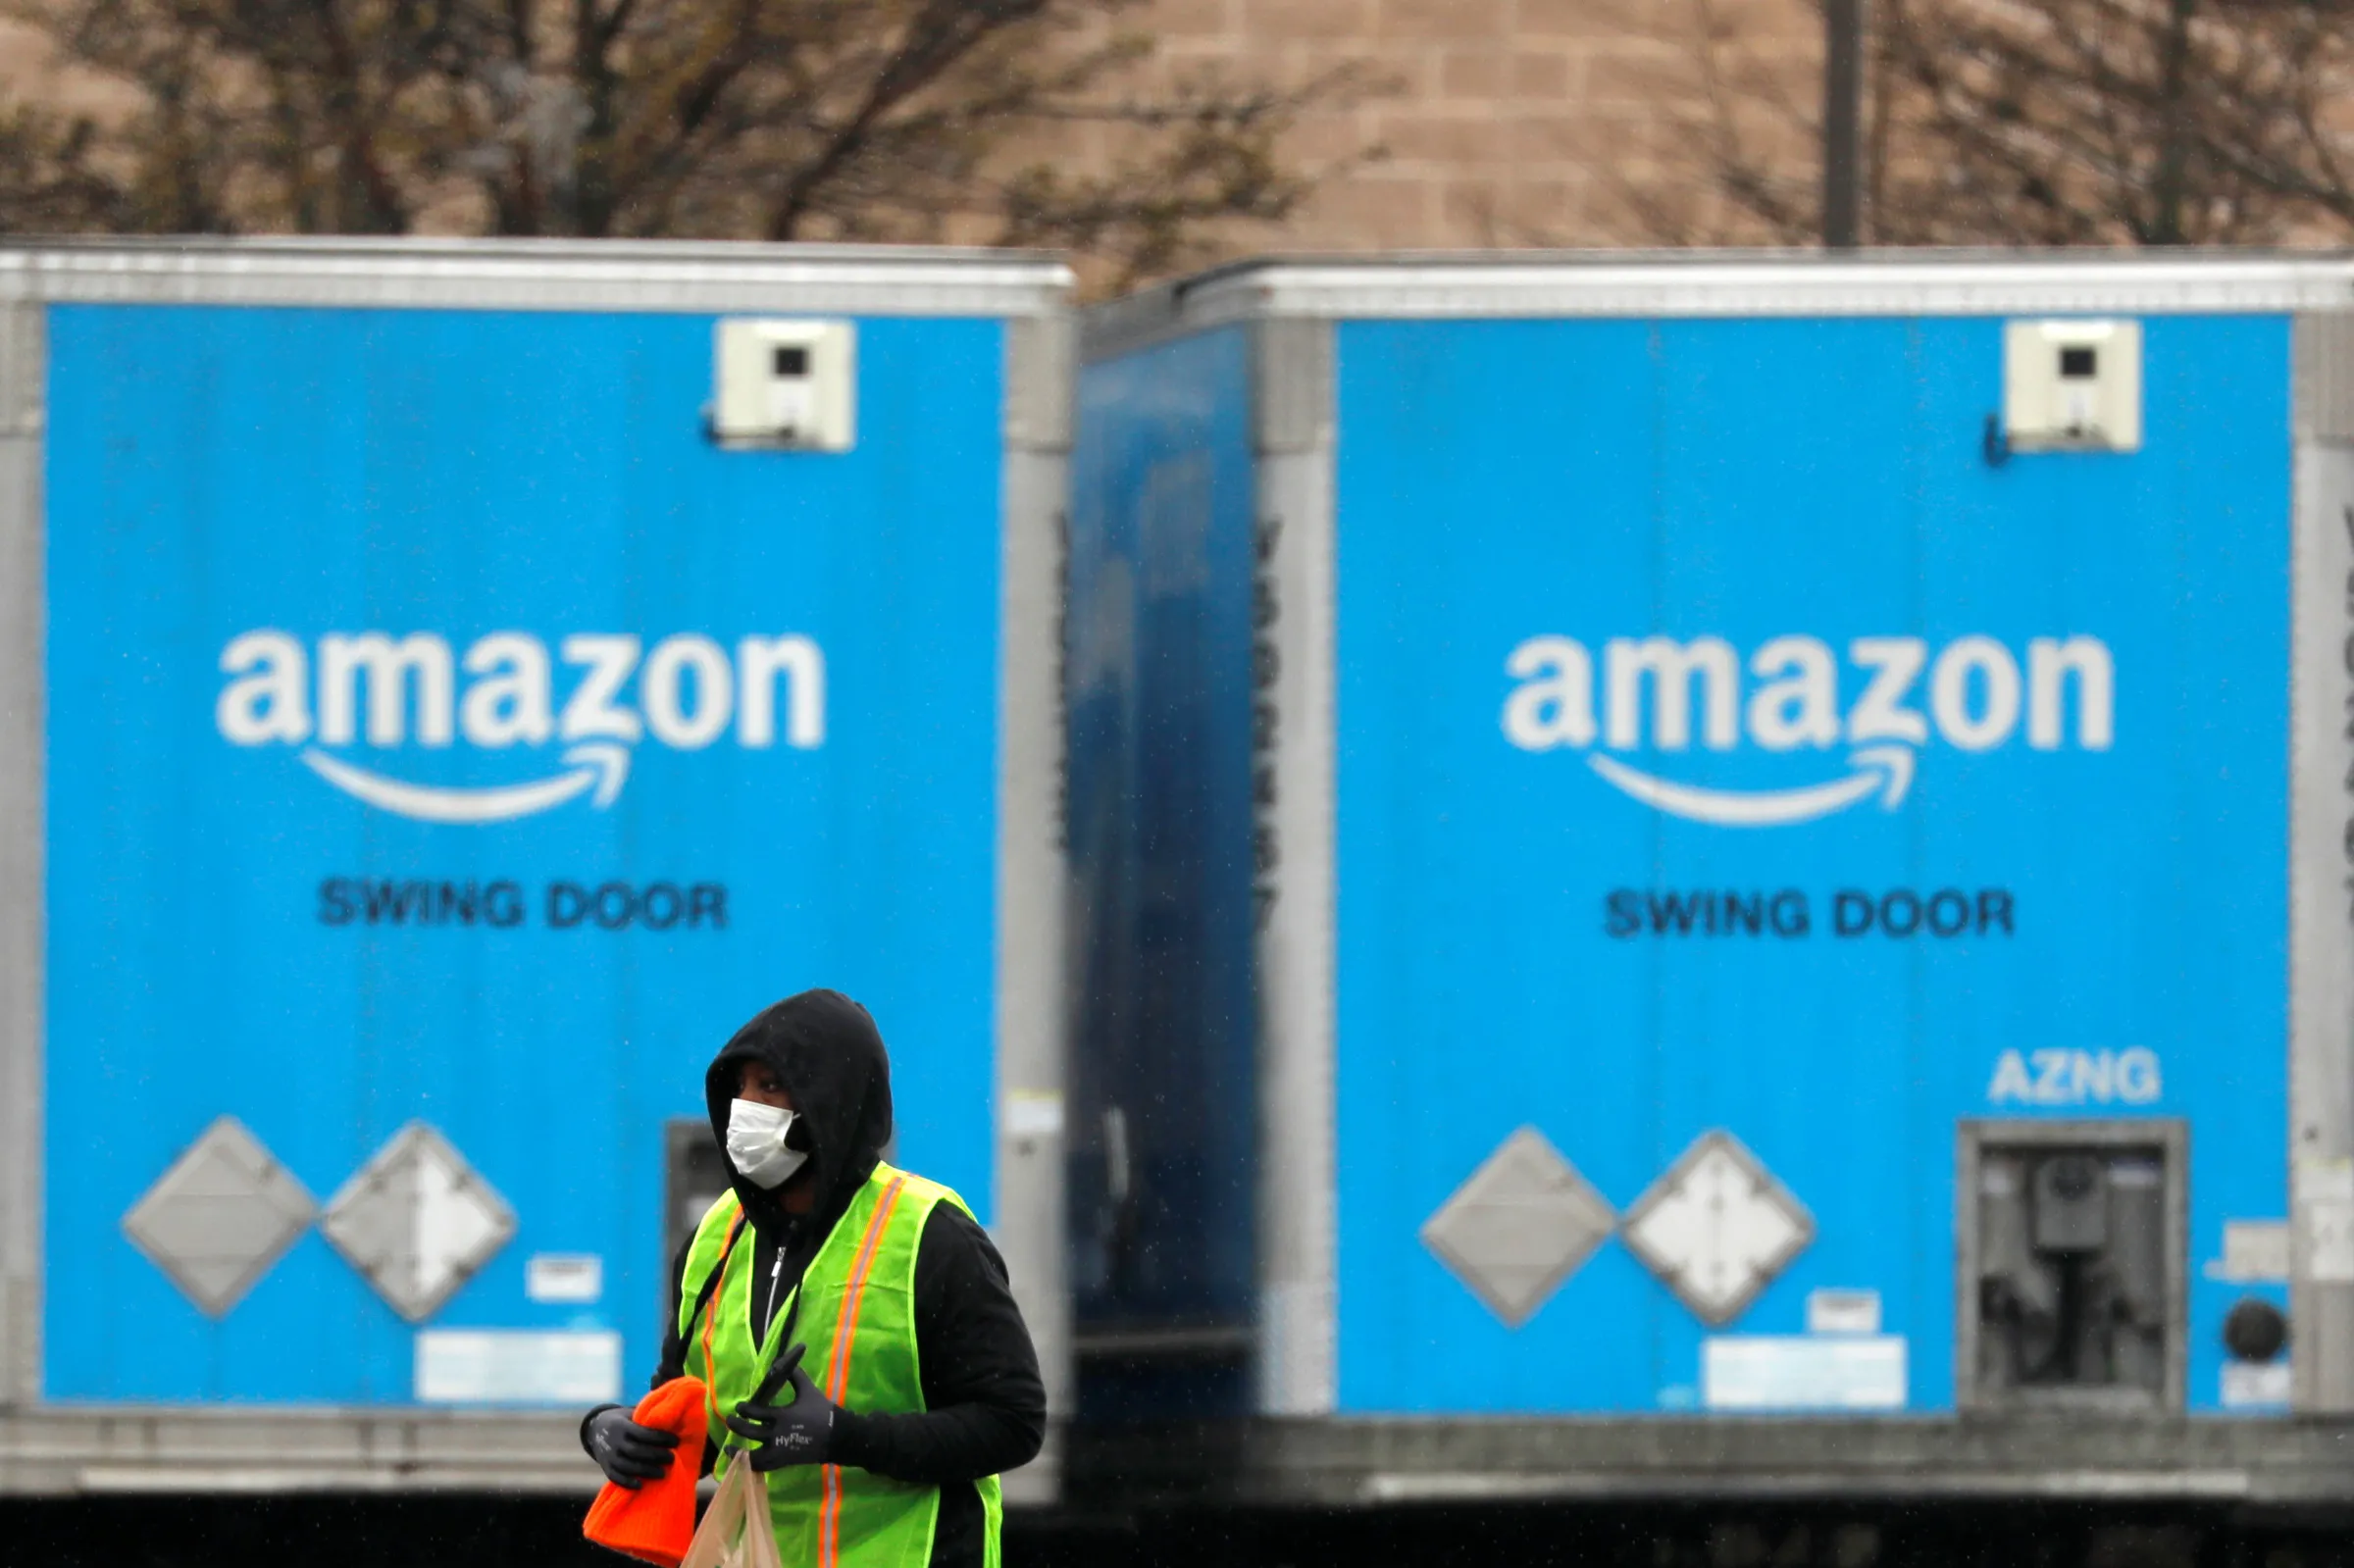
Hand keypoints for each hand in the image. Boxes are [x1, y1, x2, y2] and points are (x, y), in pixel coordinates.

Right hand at [585, 1405, 680, 1488]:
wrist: (596, 1428)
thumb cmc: (625, 1420)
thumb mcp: (633, 1414)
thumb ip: (648, 1418)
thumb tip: (675, 1419)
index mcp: (622, 1426)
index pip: (643, 1433)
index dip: (661, 1438)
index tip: (676, 1441)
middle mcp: (614, 1441)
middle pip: (637, 1451)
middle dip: (656, 1456)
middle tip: (672, 1458)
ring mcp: (608, 1455)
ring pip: (627, 1466)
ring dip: (646, 1471)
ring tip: (663, 1473)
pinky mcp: (606, 1467)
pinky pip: (615, 1477)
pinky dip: (627, 1483)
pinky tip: (641, 1485)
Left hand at [725, 1344, 838, 1470]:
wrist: (837, 1436)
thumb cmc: (822, 1412)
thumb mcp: (808, 1391)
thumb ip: (795, 1376)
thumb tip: (782, 1363)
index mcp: (783, 1416)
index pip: (756, 1413)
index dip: (744, 1409)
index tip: (739, 1407)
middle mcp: (777, 1435)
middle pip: (750, 1433)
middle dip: (737, 1426)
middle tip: (730, 1420)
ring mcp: (780, 1451)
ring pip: (753, 1456)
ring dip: (739, 1452)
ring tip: (729, 1448)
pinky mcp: (783, 1462)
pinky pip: (763, 1467)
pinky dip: (752, 1464)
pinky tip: (745, 1460)